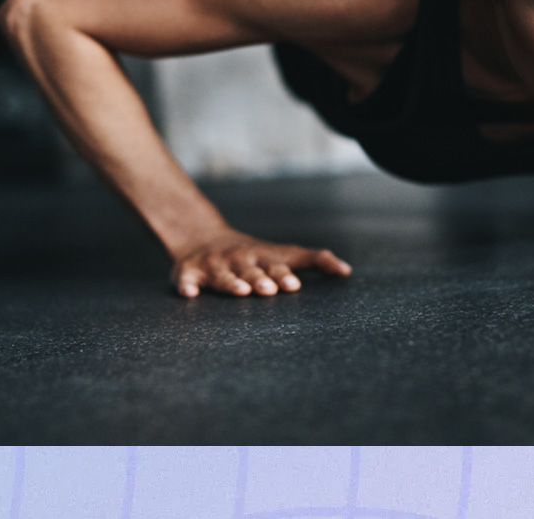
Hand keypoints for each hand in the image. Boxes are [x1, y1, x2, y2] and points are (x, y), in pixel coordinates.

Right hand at [169, 228, 351, 297]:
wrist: (202, 238)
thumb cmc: (254, 255)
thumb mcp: (283, 253)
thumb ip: (314, 260)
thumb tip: (347, 271)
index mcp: (263, 257)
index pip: (276, 265)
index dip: (285, 275)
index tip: (294, 286)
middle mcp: (239, 260)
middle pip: (251, 270)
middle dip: (261, 279)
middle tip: (270, 290)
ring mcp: (214, 266)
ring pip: (222, 275)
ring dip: (231, 283)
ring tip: (242, 291)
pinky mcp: (188, 272)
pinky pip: (185, 279)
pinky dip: (187, 285)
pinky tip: (190, 294)